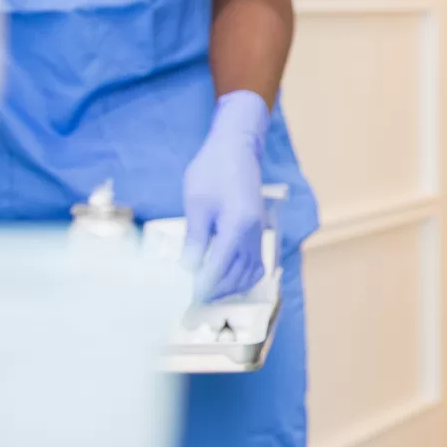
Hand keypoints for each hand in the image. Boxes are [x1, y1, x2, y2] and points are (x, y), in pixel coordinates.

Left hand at [182, 90, 270, 300]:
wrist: (236, 147)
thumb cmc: (212, 170)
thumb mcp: (197, 204)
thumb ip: (195, 240)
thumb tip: (188, 269)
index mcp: (237, 226)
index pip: (219, 268)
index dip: (203, 286)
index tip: (186, 297)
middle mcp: (253, 233)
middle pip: (236, 275)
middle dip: (215, 291)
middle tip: (191, 299)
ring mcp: (259, 233)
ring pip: (249, 273)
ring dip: (229, 287)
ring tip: (206, 292)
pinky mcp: (259, 230)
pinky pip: (256, 264)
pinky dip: (242, 277)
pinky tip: (225, 279)